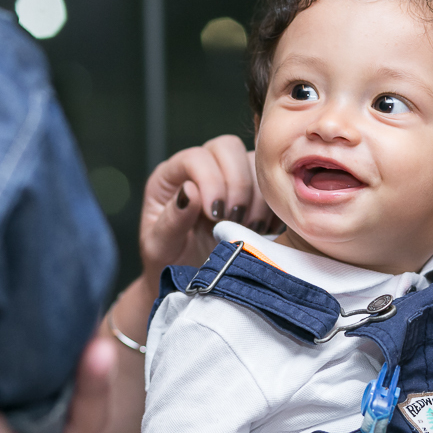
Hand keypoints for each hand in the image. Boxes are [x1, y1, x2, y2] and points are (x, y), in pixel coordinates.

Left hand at [138, 135, 274, 283]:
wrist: (191, 285)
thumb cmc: (169, 262)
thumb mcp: (160, 247)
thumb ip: (171, 220)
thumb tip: (189, 191)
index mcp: (172, 177)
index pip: (195, 157)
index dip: (210, 180)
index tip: (215, 215)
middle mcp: (201, 169)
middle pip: (227, 147)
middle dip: (237, 183)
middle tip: (234, 220)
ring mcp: (230, 177)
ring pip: (254, 162)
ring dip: (257, 196)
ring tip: (248, 229)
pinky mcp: (253, 191)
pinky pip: (272, 183)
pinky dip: (272, 205)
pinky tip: (261, 229)